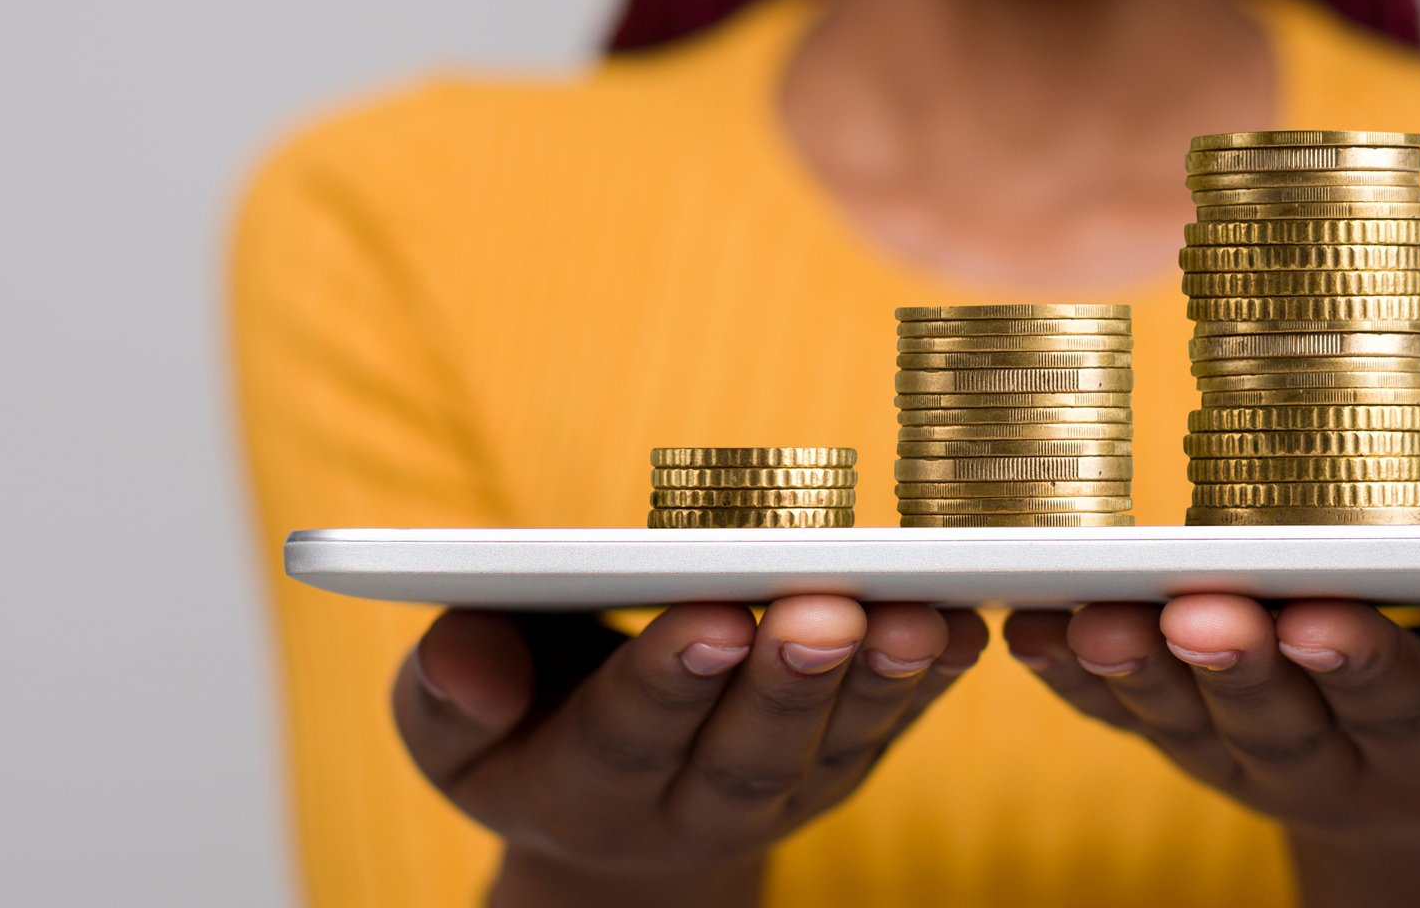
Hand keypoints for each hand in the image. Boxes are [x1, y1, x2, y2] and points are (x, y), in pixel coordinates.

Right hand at [396, 598, 987, 905]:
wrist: (609, 810)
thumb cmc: (521, 725)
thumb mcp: (455, 725)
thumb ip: (451, 691)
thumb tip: (467, 658)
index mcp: (584, 790)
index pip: (629, 736)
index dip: (671, 679)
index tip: (710, 617)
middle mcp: (692, 806)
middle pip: (749, 748)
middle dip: (788, 677)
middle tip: (822, 609)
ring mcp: (782, 791)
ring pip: (837, 742)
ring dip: (880, 678)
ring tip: (913, 617)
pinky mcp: (843, 761)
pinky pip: (897, 723)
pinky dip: (935, 677)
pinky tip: (968, 624)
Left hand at [1003, 598, 1419, 907]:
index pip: (1398, 702)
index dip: (1357, 663)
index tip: (1320, 615)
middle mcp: (1332, 758)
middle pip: (1276, 712)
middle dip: (1237, 660)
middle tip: (1198, 609)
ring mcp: (1246, 752)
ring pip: (1186, 716)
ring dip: (1136, 669)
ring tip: (1093, 618)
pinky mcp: (1184, 735)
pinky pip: (1118, 712)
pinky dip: (1070, 678)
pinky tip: (1025, 630)